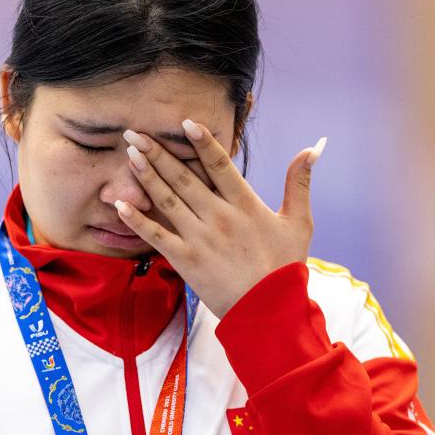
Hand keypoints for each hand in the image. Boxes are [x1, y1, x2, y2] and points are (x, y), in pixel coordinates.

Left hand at [116, 120, 325, 318]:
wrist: (269, 311)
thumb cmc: (284, 266)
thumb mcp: (299, 221)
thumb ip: (300, 182)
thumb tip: (314, 146)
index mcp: (246, 205)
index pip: (220, 165)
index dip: (202, 142)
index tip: (184, 123)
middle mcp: (220, 217)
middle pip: (184, 178)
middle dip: (159, 152)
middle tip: (136, 132)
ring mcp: (201, 239)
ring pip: (168, 200)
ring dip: (146, 176)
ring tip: (130, 154)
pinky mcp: (186, 260)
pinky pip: (157, 236)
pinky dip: (137, 220)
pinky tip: (120, 204)